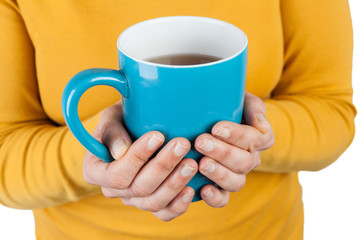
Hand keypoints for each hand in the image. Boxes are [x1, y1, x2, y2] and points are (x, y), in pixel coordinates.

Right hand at [82, 101, 197, 220]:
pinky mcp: (152, 203)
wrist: (135, 128)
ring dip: (174, 184)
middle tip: (182, 144)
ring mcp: (133, 200)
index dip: (137, 158)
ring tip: (191, 163)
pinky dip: (179, 205)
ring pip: (153, 202)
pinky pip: (164, 214)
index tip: (158, 136)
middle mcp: (113, 190)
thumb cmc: (122, 120)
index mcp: (96, 171)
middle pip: (138, 188)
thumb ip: (111, 132)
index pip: (116, 174)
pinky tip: (191, 189)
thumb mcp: (111, 117)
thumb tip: (121, 151)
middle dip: (163, 166)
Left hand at [194, 92, 274, 206]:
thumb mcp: (242, 99)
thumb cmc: (225, 107)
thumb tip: (260, 123)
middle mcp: (251, 159)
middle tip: (201, 142)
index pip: (255, 138)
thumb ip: (254, 107)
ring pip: (236, 182)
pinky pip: (224, 199)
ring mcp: (237, 175)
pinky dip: (215, 197)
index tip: (216, 128)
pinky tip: (203, 190)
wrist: (210, 120)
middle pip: (244, 161)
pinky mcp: (222, 187)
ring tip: (201, 163)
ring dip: (219, 173)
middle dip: (222, 152)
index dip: (237, 135)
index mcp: (259, 137)